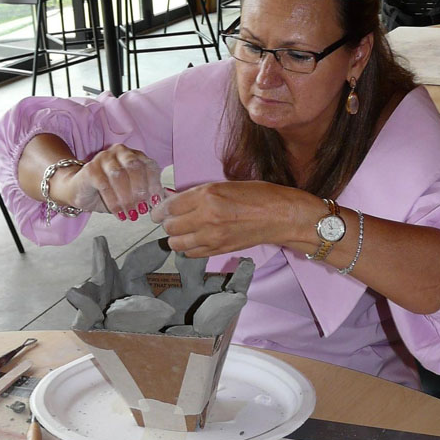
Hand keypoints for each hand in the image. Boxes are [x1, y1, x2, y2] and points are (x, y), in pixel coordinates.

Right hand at [53, 145, 163, 219]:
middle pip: (135, 167)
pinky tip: (118, 213)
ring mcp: (104, 158)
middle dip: (140, 191)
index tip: (155, 203)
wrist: (79, 190)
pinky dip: (113, 202)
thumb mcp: (133, 193)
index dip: (154, 186)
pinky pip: (104, 185)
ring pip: (119, 176)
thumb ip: (148, 194)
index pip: (150, 166)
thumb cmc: (109, 192)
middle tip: (142, 210)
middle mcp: (121, 152)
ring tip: (131, 214)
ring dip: (127, 199)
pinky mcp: (91, 168)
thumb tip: (165, 202)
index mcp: (135, 156)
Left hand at [151, 181, 311, 256]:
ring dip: (175, 238)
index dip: (160, 209)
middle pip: (170, 226)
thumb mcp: (225, 185)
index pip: (170, 206)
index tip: (158, 211)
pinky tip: (194, 241)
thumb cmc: (258, 195)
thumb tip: (177, 202)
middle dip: (167, 223)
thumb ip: (200, 195)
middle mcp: (206, 217)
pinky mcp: (219, 250)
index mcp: (207, 196)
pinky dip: (188, 248)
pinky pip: (192, 254)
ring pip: (177, 243)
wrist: (280, 216)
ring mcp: (212, 237)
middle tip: (170, 220)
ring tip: (182, 232)